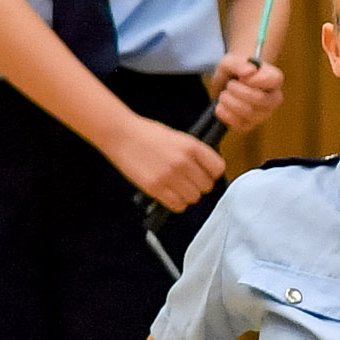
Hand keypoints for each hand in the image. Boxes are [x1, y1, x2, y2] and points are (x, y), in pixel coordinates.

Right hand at [106, 111, 228, 211]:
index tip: (207, 173)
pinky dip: (177, 203)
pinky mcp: (154, 188)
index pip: (218, 168)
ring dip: (188, 195)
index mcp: (191, 146)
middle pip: (207, 186)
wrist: (121, 135)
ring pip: (194, 198)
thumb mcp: (178, 137)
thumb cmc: (147, 134)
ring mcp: (169, 176)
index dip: (213, 173)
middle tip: (189, 181)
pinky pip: (177, 205)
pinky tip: (170, 194)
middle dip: (200, 185)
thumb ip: (195, 153)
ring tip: (178, 188)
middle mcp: (183, 162)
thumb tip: (209, 169)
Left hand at [207, 53, 285, 133]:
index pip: (273, 79)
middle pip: (259, 98)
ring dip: (229, 101)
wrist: (229, 83)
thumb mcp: (231, 61)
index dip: (254, 78)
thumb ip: (238, 63)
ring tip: (224, 94)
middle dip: (236, 90)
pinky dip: (225, 114)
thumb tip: (248, 71)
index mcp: (275, 79)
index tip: (241, 76)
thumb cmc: (234, 71)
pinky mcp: (249, 125)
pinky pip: (238, 124)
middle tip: (229, 85)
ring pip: (247, 112)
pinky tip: (222, 105)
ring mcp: (263, 114)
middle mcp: (273, 99)